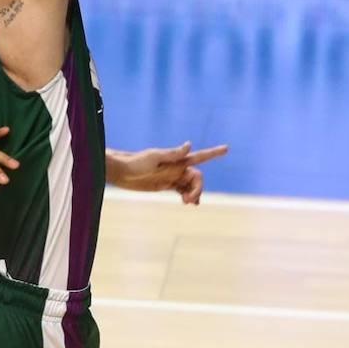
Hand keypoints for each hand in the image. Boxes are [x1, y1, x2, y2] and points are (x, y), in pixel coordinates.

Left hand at [108, 142, 227, 204]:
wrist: (123, 172)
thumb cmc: (136, 162)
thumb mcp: (154, 158)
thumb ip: (172, 154)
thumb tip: (189, 144)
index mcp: (176, 160)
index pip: (199, 156)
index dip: (213, 153)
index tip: (226, 148)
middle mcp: (177, 167)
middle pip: (197, 177)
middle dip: (198, 188)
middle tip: (190, 200)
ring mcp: (172, 176)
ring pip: (191, 185)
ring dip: (194, 194)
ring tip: (188, 203)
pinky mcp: (166, 185)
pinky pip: (182, 190)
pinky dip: (188, 196)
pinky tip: (189, 203)